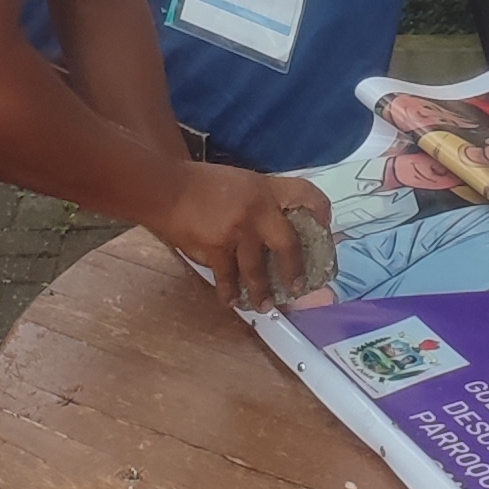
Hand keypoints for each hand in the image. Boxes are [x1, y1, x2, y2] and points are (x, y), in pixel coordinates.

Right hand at [148, 165, 330, 309]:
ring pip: (257, 269)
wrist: (164, 188)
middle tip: (297, 287)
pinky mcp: (218, 247)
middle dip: (294, 269)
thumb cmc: (198, 184)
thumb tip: (273, 228)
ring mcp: (239, 230)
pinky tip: (232, 301)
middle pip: (289, 243)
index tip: (325, 228)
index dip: (321, 210)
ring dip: (261, 291)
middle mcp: (258, 209)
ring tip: (264, 305)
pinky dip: (230, 292)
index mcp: (265, 188)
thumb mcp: (238, 182)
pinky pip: (228, 277)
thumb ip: (258, 201)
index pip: (305, 193)